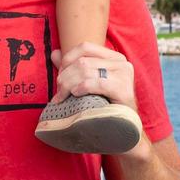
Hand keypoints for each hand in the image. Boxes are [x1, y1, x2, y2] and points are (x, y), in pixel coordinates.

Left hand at [53, 45, 148, 159]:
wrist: (123, 132)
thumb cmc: (104, 107)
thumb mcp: (87, 85)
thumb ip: (73, 69)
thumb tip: (54, 53)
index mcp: (114, 58)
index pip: (85, 47)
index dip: (67, 59)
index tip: (59, 77)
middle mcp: (122, 62)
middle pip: (83, 61)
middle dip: (65, 76)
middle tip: (59, 93)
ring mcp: (125, 75)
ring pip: (86, 70)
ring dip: (69, 84)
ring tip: (63, 97)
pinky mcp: (125, 90)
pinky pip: (97, 83)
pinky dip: (82, 88)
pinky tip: (76, 95)